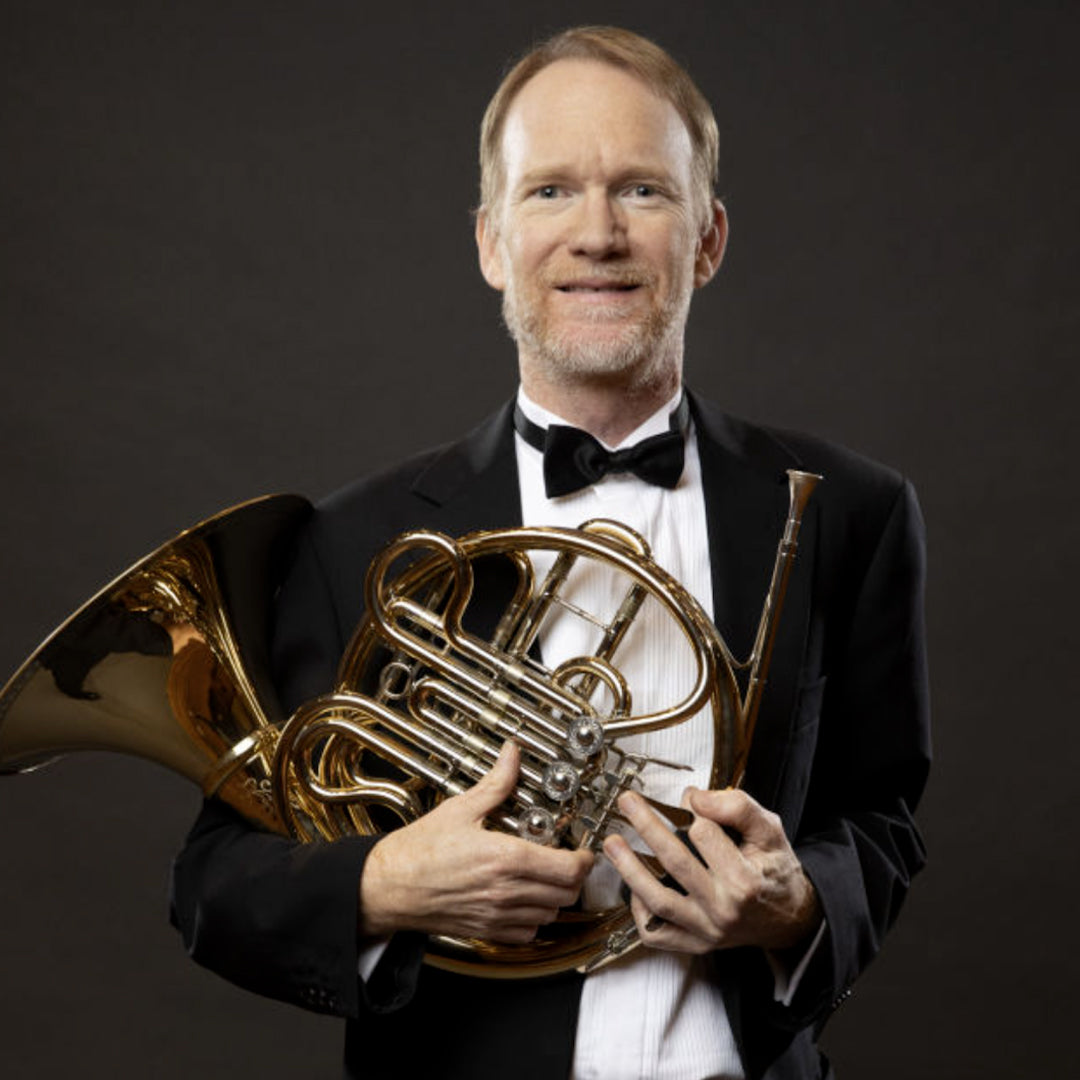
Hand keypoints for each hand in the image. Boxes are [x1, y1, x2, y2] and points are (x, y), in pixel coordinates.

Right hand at [359, 742, 592, 942]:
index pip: (568, 868)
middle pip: (566, 893)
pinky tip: (525, 899)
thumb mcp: (461, 808)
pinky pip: (528, 932)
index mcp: (505, 858)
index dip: (584, 859)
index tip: (582, 850)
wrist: (389, 886)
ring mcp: (498, 915)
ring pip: (551, 914)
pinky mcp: (487, 931)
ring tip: (546, 876)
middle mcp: (506, 891)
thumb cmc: (420, 850)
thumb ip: (496, 783)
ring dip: (555, 896)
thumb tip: (512, 755)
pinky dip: (535, 918)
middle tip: (568, 859)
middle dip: (574, 876)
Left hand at [603, 787, 820, 954]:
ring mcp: (706, 931)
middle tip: (628, 802)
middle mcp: (724, 909)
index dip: (693, 810)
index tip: (689, 799)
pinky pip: (656, 933)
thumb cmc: (775, 871)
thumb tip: (695, 798)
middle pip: (675, 862)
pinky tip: (633, 886)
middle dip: (646, 826)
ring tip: (612, 843)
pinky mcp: (694, 944)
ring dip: (630, 869)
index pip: (704, 835)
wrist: (789, 919)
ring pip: (658, 900)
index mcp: (745, 880)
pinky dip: (639, 910)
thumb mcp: (770, 831)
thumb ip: (737, 807)